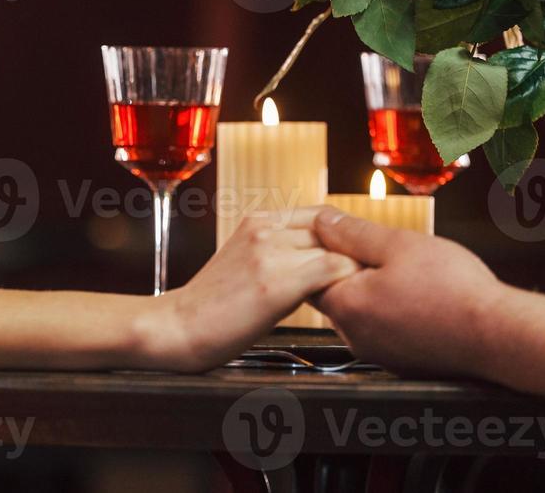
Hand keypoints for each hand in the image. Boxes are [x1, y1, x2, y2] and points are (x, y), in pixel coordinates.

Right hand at [147, 208, 359, 372]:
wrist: (178, 327)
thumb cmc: (214, 306)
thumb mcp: (246, 262)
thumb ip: (280, 252)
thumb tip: (326, 260)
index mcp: (257, 220)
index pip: (322, 216)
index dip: (345, 240)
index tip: (356, 263)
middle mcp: (264, 227)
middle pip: (333, 231)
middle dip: (353, 256)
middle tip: (366, 284)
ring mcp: (269, 251)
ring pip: (338, 251)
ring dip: (353, 274)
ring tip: (358, 298)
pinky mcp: (276, 281)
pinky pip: (333, 273)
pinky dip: (347, 287)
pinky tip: (346, 307)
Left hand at [310, 210, 505, 377]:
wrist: (500, 336)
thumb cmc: (454, 291)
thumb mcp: (399, 244)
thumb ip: (353, 233)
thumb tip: (323, 223)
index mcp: (347, 306)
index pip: (310, 275)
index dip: (323, 250)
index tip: (344, 236)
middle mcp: (355, 336)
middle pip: (336, 293)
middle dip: (351, 269)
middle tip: (384, 251)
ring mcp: (378, 352)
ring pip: (362, 311)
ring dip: (374, 290)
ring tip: (409, 274)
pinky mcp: (400, 361)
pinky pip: (385, 329)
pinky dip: (394, 311)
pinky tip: (421, 298)